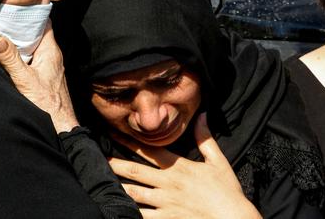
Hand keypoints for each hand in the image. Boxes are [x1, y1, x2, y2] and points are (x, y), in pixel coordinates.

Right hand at [0, 22, 78, 132]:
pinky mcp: (43, 78)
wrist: (60, 129)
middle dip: (19, 28)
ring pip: (32, 48)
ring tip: (0, 38)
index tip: (14, 8)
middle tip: (1, 22)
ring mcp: (48, 67)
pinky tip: (8, 61)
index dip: (30, 13)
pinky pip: (31, 61)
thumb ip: (11, 59)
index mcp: (51, 51)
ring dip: (18, 44)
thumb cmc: (48, 106)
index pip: (43, 22)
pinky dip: (20, 58)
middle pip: (35, 34)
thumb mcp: (24, 80)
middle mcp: (51, 57)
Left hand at [108, 114, 260, 218]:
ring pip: (133, 194)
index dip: (129, 141)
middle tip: (96, 157)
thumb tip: (202, 115)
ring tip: (99, 181)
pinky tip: (115, 207)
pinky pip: (141, 216)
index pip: (149, 151)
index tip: (113, 133)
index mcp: (179, 168)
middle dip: (113, 164)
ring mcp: (166, 204)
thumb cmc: (228, 193)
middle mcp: (169, 184)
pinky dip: (128, 211)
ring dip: (116, 187)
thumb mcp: (219, 162)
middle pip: (134, 171)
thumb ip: (205, 139)